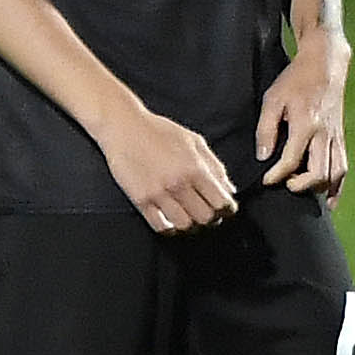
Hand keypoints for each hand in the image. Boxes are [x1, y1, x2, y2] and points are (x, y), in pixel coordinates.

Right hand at [99, 108, 241, 235]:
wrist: (124, 127)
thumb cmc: (160, 131)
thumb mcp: (195, 141)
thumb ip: (215, 166)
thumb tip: (230, 190)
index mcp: (196, 168)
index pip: (221, 202)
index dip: (227, 210)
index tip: (225, 210)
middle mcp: (179, 183)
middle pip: (206, 218)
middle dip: (211, 218)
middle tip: (207, 214)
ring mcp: (158, 193)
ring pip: (184, 225)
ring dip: (190, 225)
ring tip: (188, 217)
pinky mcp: (140, 200)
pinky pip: (160, 226)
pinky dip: (169, 228)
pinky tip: (170, 220)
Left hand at [255, 37, 352, 196]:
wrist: (325, 65)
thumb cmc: (295, 80)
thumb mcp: (273, 99)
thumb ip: (266, 129)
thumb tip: (263, 156)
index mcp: (306, 124)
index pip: (291, 160)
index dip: (277, 175)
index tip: (266, 180)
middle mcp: (324, 134)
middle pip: (319, 172)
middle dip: (301, 185)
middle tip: (286, 184)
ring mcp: (336, 137)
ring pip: (336, 173)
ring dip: (320, 188)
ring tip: (303, 192)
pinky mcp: (342, 137)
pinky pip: (344, 167)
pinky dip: (338, 186)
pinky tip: (330, 200)